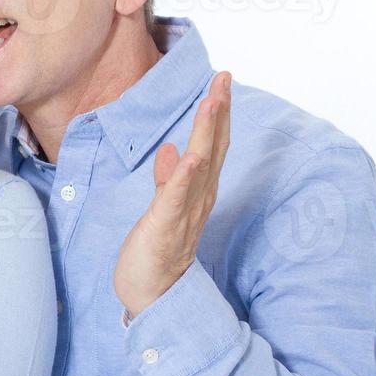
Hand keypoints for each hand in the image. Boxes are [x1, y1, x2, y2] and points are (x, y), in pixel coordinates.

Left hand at [114, 71, 232, 318]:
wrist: (151, 296)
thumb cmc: (156, 252)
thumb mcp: (162, 208)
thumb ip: (169, 180)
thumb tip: (172, 150)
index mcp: (197, 192)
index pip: (212, 146)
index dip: (218, 114)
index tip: (221, 82)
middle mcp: (198, 200)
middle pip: (214, 149)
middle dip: (219, 113)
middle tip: (225, 79)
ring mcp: (185, 213)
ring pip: (201, 167)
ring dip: (208, 133)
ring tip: (213, 102)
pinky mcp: (165, 228)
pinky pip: (176, 198)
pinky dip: (185, 176)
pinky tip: (191, 155)